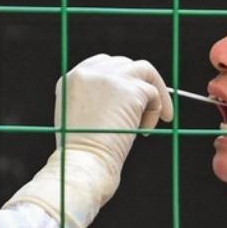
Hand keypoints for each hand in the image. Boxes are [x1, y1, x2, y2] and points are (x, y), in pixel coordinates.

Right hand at [56, 51, 172, 145]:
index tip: (129, 94)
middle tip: (146, 107)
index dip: (119, 77)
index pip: (101, 63)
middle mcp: (89, 73)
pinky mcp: (131, 89)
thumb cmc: (79, 153)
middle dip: (137, 84)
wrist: (83, 163)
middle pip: (124, 64)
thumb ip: (93, 99)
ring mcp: (111, 78)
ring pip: (144, 70)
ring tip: (155, 116)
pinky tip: (145, 131)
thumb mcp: (76, 117)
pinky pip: (153, 93)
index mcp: (71, 79)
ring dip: (154, 92)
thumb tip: (121, 97)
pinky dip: (155, 111)